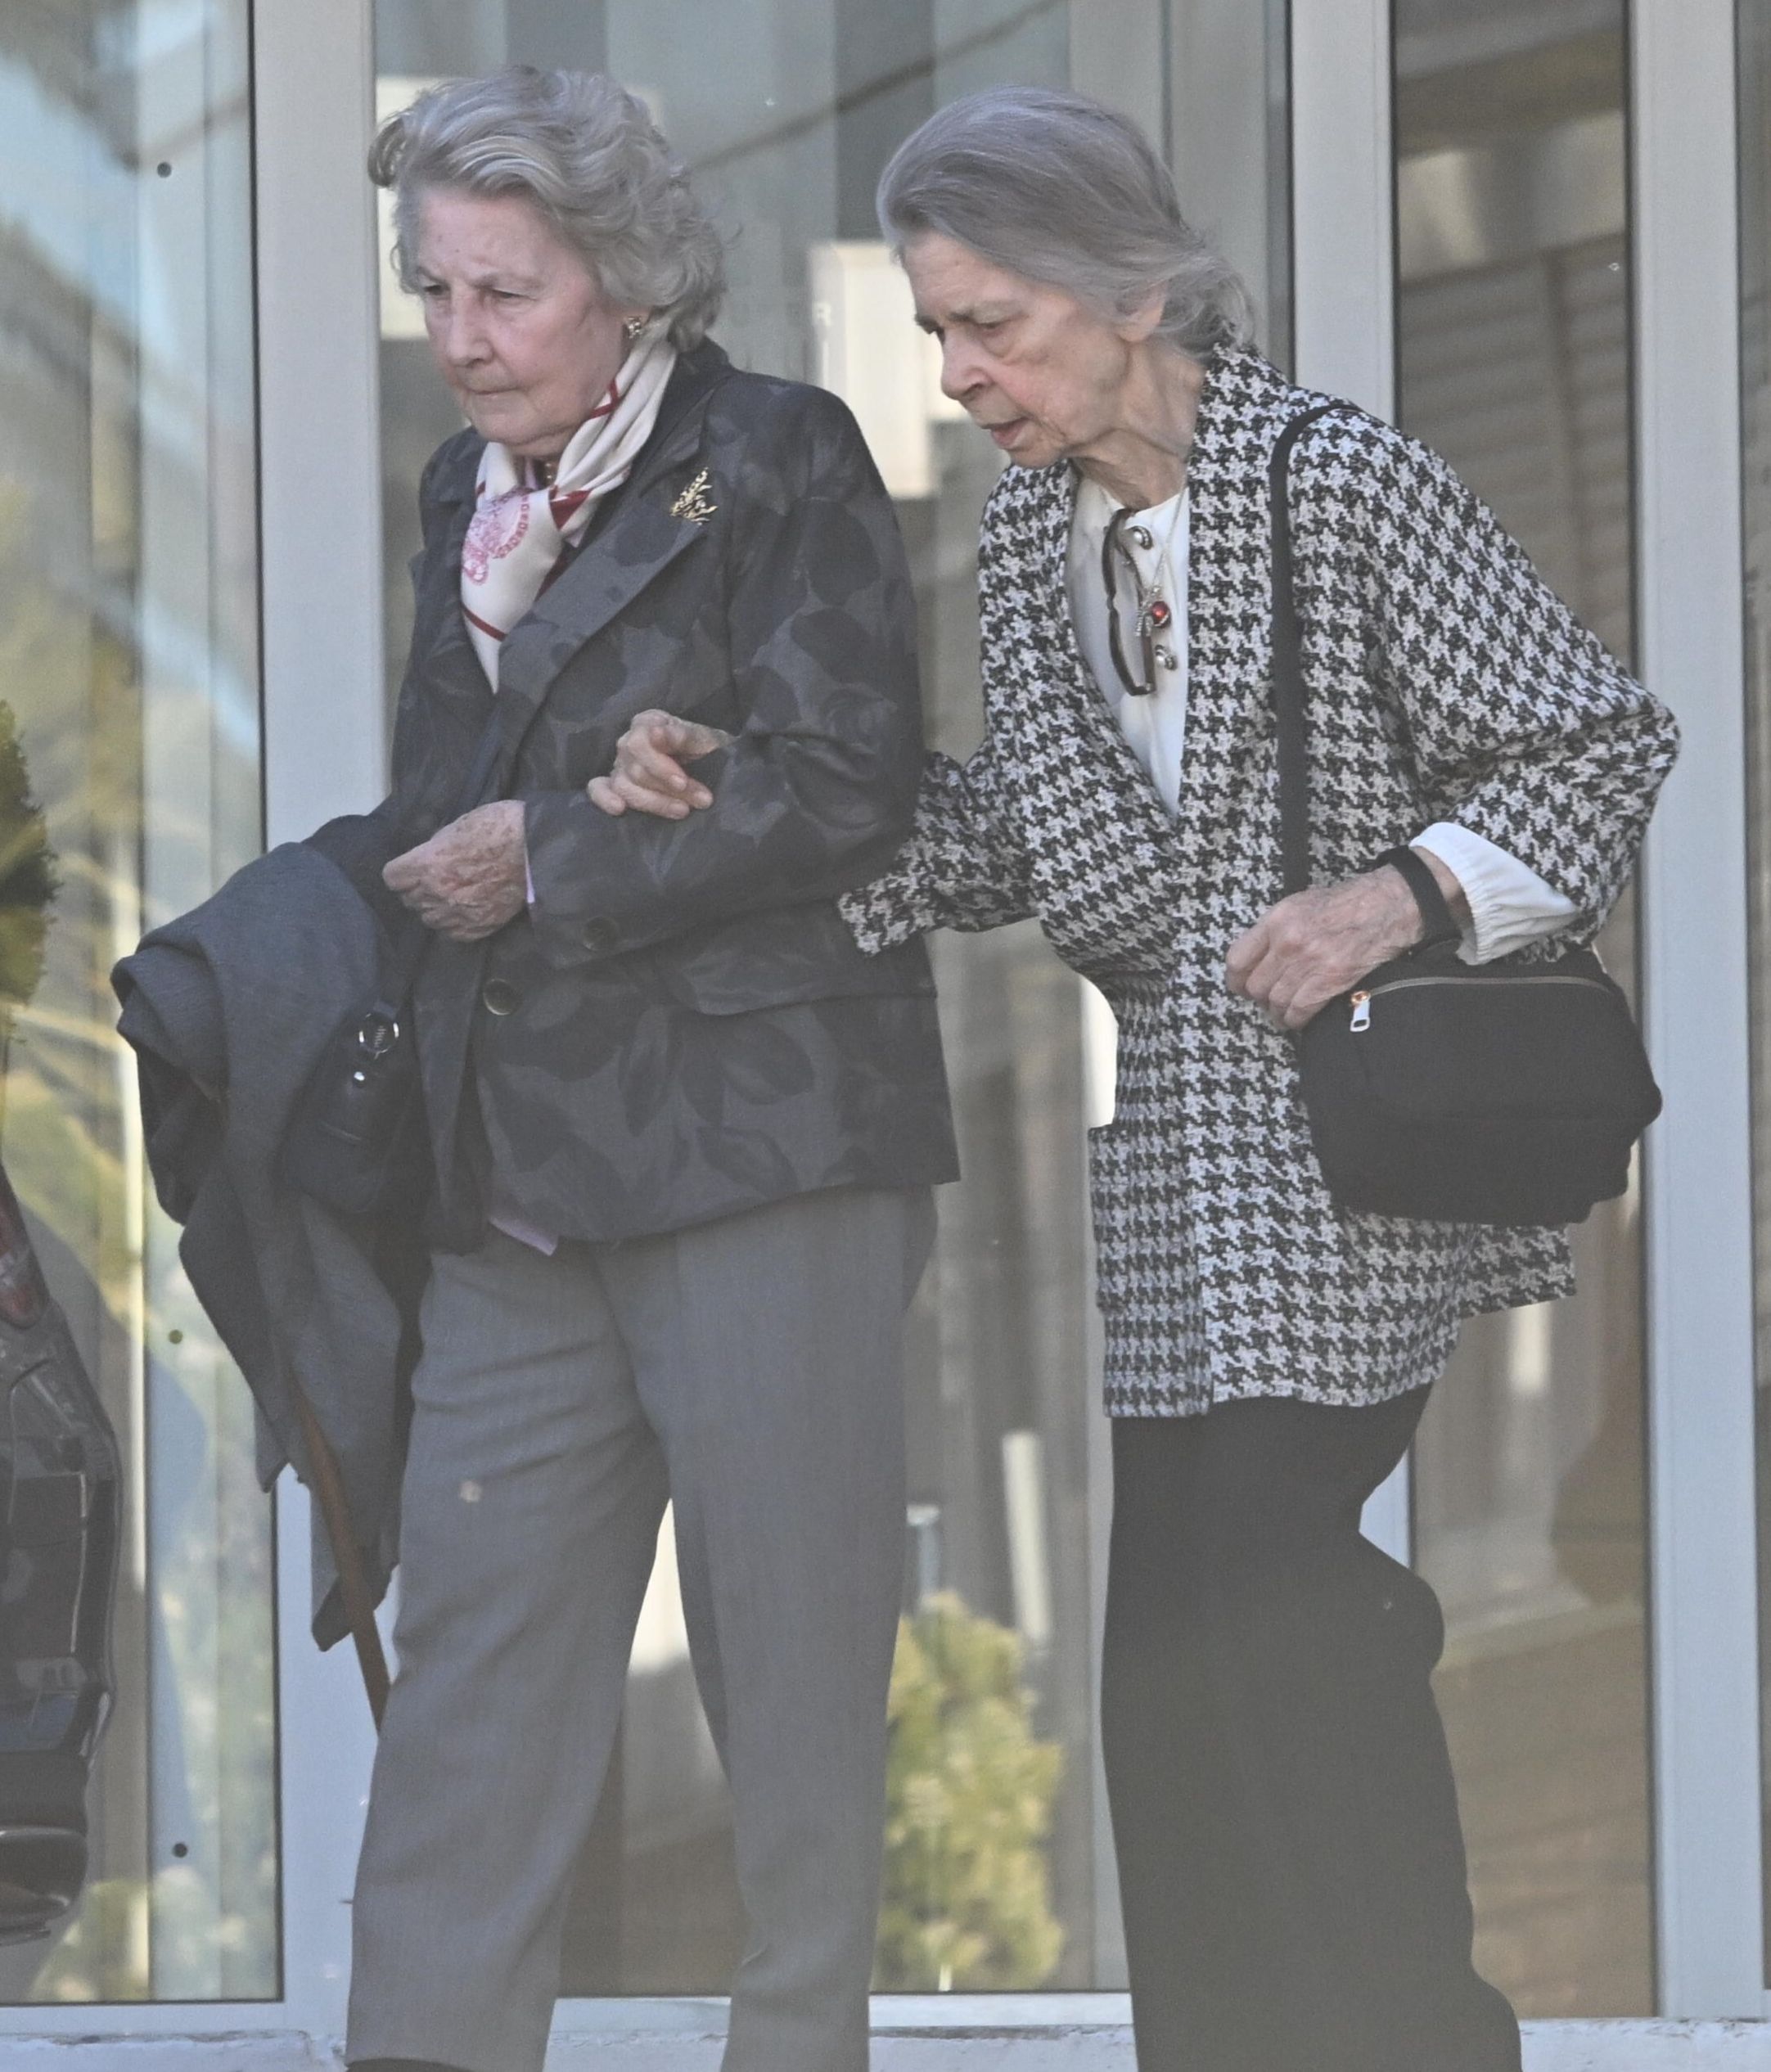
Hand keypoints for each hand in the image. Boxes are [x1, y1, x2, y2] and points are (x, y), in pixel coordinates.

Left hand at [383, 800, 528, 941]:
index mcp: (426, 864)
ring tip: (454, 896)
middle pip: (409, 899)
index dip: (402, 871)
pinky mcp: (479, 927)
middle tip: (437, 879)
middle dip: (418, 889)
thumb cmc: (498, 827)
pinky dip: (455, 923)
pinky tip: (466, 909)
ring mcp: (458, 913)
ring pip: (429, 918)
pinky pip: (452, 933)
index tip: (411, 868)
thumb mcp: (456, 827)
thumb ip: (435, 849)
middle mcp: (436, 893)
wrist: (536, 848)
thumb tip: (427, 860)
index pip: (392, 878)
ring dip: (436, 908)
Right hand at [587, 709, 731, 818]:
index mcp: (646, 723)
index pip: (639, 745)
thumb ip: (681, 735)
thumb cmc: (705, 746)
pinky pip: (598, 789)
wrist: (709, 760)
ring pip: (624, 787)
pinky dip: (604, 799)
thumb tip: (656, 734)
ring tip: (683, 810)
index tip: (682, 782)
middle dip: (670, 789)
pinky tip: (619, 809)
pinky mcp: (615, 784)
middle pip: (636, 771)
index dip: (660, 767)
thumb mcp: (703, 737)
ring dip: (654, 802)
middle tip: (701, 799)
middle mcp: (627, 742)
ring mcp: (619, 764)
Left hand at [1226, 853, 1467, 1029]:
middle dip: (1260, 998)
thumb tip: (1257, 959)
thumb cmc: (1347, 904)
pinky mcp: (1330, 980)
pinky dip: (1295, 1019)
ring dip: (1278, 1011)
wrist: (1387, 906)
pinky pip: (1299, 1012)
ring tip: (1285, 1009)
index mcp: (1277, 919)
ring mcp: (1309, 962)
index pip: (1237, 960)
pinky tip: (1299, 1016)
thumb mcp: (1301, 904)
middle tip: (1270, 999)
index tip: (1242, 987)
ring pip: (1275, 1002)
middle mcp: (1288, 941)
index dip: (1236, 980)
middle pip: (1255, 986)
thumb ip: (1275, 930)